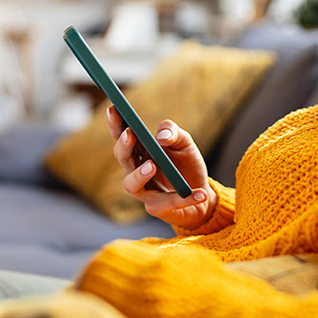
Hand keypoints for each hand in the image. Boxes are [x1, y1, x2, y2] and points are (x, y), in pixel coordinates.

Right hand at [107, 106, 215, 229]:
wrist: (203, 195)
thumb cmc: (187, 166)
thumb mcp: (185, 143)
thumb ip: (174, 133)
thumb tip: (161, 137)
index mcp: (140, 150)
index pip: (122, 135)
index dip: (116, 123)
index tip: (114, 108)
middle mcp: (136, 170)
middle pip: (122, 158)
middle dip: (123, 146)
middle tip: (129, 134)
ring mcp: (144, 191)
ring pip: (131, 184)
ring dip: (139, 174)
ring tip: (152, 165)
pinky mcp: (157, 208)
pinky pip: (166, 203)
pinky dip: (184, 198)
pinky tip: (200, 193)